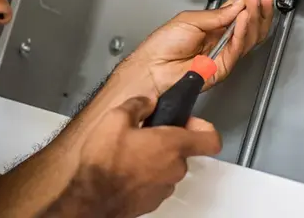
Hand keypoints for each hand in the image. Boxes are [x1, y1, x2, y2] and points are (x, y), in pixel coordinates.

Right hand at [42, 97, 220, 217]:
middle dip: (166, 141)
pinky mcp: (153, 201)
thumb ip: (138, 105)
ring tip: (129, 153)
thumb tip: (148, 102)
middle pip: (183, 151)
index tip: (189, 121)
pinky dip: (146, 176)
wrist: (93, 199)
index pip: (211, 139)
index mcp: (173, 145)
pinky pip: (156, 183)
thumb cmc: (106, 161)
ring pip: (168, 167)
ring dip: (155, 159)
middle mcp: (175, 168)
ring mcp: (165, 187)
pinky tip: (125, 170)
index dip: (203, 127)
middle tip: (144, 134)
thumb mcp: (116, 119)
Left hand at [114, 0, 273, 98]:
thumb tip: (238, 5)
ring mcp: (223, 53)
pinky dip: (244, 31)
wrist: (151, 69)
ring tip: (255, 1)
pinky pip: (238, 47)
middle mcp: (221, 39)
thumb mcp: (189, 20)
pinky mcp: (223, 66)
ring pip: (250, 36)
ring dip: (254, 16)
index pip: (238, 10)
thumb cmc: (161, 46)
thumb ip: (216, 14)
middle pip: (250, 24)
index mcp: (212, 26)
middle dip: (259, 8)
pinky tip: (245, 17)